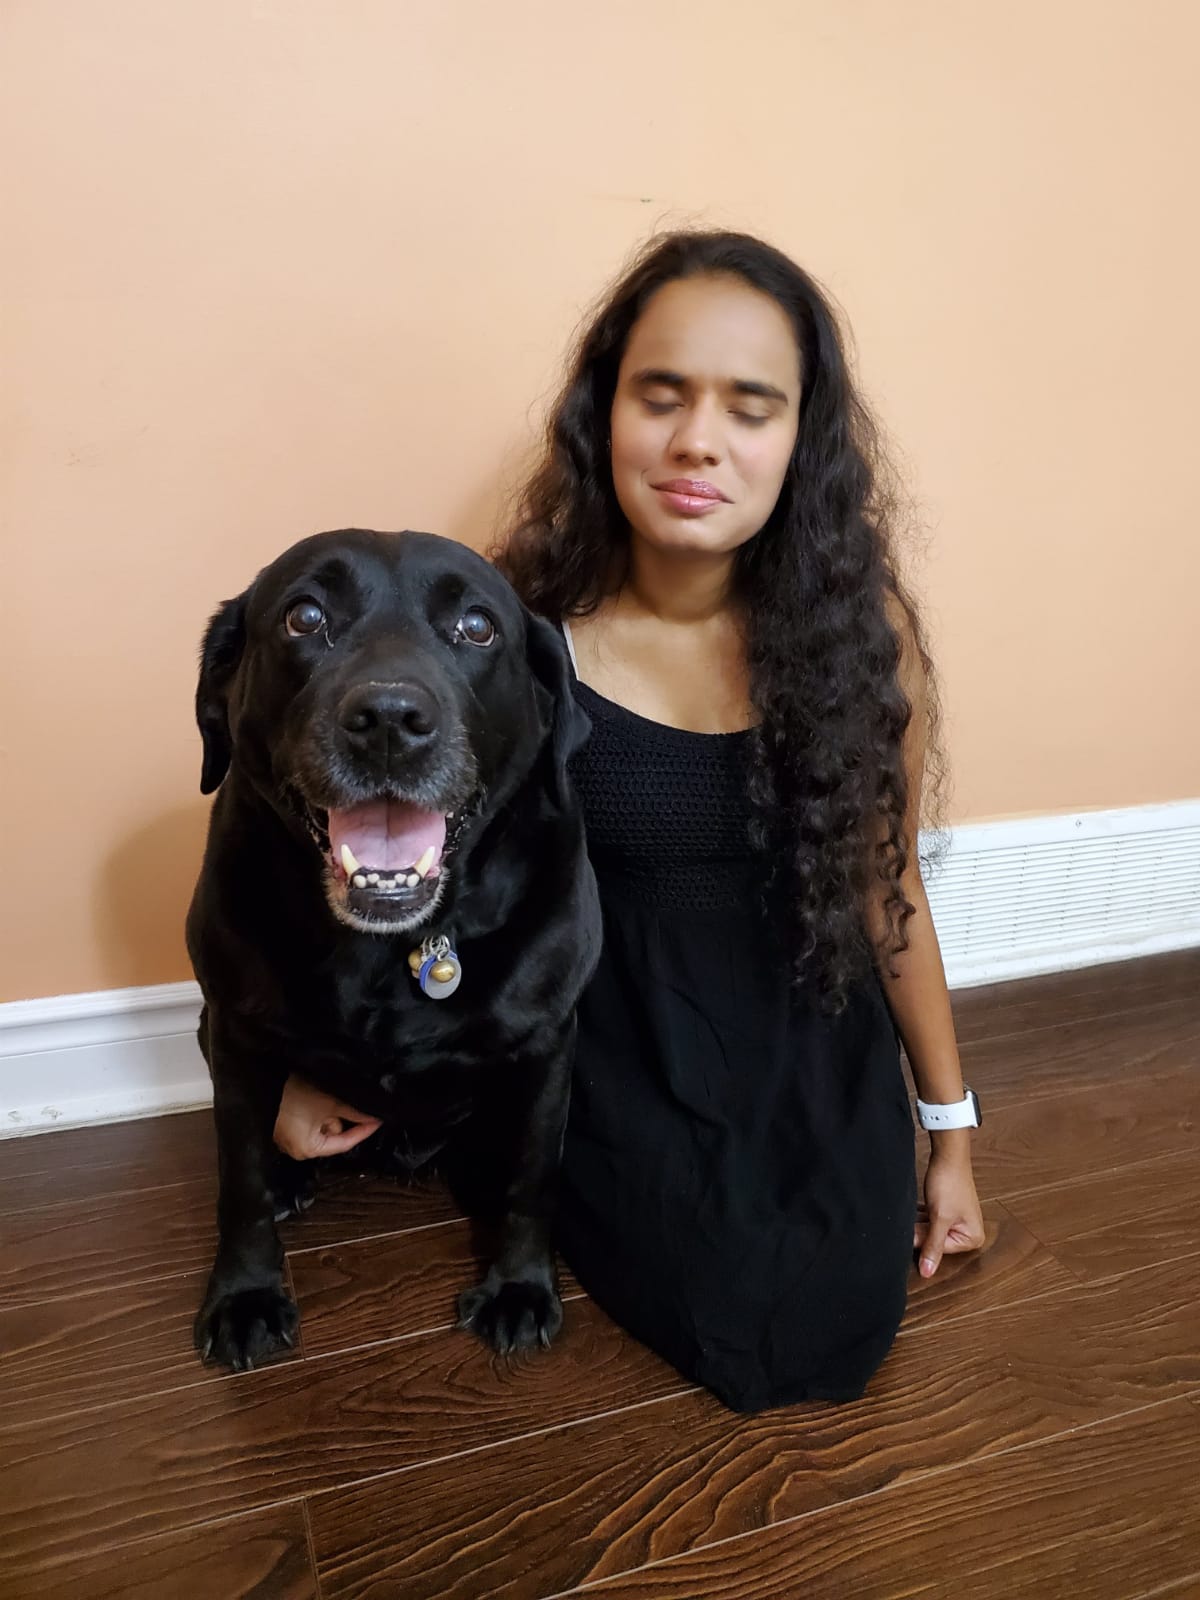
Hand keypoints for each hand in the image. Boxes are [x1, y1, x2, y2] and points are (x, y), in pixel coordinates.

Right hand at [273, 1074, 381, 1160]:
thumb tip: (374, 1117)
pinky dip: (317, 1110)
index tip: (379, 1120)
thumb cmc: (296, 1096)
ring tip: (322, 1095)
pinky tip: (314, 1096)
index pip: (344, 1144)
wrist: (264, 1081)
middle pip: (332, 1134)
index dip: (363, 1131)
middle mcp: (298, 1149)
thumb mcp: (330, 1103)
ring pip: (322, 1125)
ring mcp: (290, 1139)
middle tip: (340, 1100)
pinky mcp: (284, 1126)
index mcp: (308, 1150)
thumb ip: (354, 1113)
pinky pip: (310, 1121)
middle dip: (340, 1117)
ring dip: (327, 1111)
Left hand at [914, 1146, 985, 1277]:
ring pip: (929, 1230)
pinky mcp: (946, 1210)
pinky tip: (914, 1208)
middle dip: (920, 1231)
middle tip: (911, 1219)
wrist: (947, 1154)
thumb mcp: (939, 1218)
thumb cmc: (949, 1182)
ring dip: (918, 1223)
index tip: (908, 1232)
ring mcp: (956, 1221)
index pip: (939, 1249)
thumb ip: (932, 1246)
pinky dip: (920, 1215)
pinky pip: (929, 1220)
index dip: (922, 1240)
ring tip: (913, 1210)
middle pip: (934, 1240)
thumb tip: (927, 1272)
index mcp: (972, 1238)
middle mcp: (967, 1231)